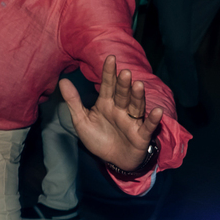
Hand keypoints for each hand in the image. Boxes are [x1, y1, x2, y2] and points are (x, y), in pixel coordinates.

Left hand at [60, 55, 161, 171]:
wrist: (112, 161)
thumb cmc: (98, 138)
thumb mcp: (81, 120)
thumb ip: (73, 101)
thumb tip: (62, 81)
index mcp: (106, 104)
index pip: (108, 86)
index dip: (109, 73)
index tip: (110, 58)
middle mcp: (121, 109)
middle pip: (122, 94)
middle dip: (123, 84)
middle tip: (125, 72)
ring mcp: (132, 121)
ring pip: (136, 106)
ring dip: (137, 96)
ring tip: (138, 85)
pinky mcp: (141, 135)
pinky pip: (147, 126)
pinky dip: (152, 119)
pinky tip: (156, 110)